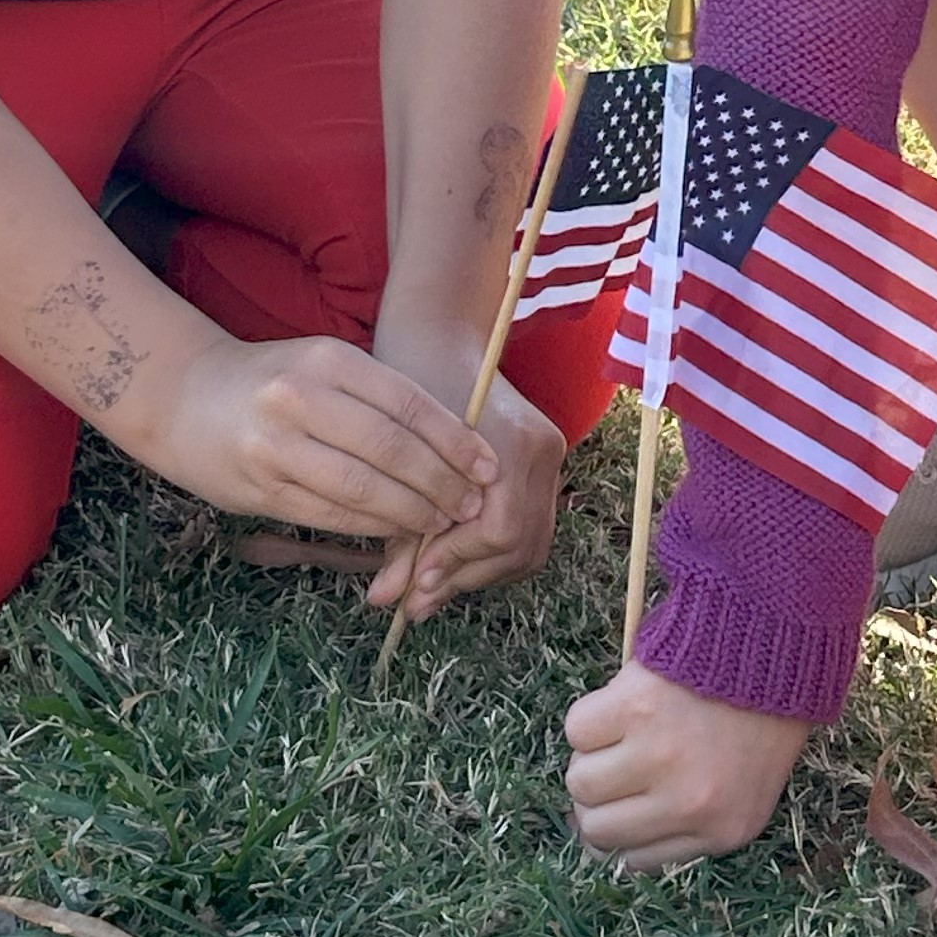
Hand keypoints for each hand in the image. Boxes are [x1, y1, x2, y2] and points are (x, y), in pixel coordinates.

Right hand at [141, 331, 497, 551]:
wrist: (181, 397)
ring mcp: (276, 446)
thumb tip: (455, 441)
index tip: (487, 466)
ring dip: (412, 512)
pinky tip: (398, 530)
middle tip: (472, 505)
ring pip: (363, 489)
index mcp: (326, 360)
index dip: (454, 440)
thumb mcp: (322, 365)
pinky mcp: (260, 488)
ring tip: (443, 523)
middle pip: (391, 449)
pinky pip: (332, 514)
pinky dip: (373, 526)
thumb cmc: (270, 381)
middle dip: (441, 482)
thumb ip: (377, 397)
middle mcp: (300, 399)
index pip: (407, 403)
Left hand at [370, 368, 562, 627]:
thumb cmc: (406, 384)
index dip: (455, 563)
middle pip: (521, 546)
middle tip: (416, 599)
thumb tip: (386, 603)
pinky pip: (530, 527)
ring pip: (530, 546)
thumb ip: (400, 534)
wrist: (437, 333)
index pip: (499, 531)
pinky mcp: (545, 461)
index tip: (413, 585)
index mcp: (514, 441)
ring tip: (432, 583)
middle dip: (466, 577)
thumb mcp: (398, 460)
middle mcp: (543, 450)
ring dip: (480, 573)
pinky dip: (493, 554)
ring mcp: (551, 455)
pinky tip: (455, 559)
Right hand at [566, 662, 808, 867]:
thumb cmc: (755, 722)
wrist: (774, 649)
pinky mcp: (634, 708)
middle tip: (618, 766)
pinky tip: (625, 703)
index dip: (619, 831)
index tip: (620, 806)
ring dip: (592, 756)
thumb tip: (590, 838)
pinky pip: (578, 730)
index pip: (635, 859)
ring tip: (625, 732)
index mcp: (720, 831)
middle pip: (596, 826)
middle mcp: (689, 802)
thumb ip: (680, 825)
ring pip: (579, 779)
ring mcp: (659, 755)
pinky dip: (592, 717)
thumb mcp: (741, 794)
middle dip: (598, 799)